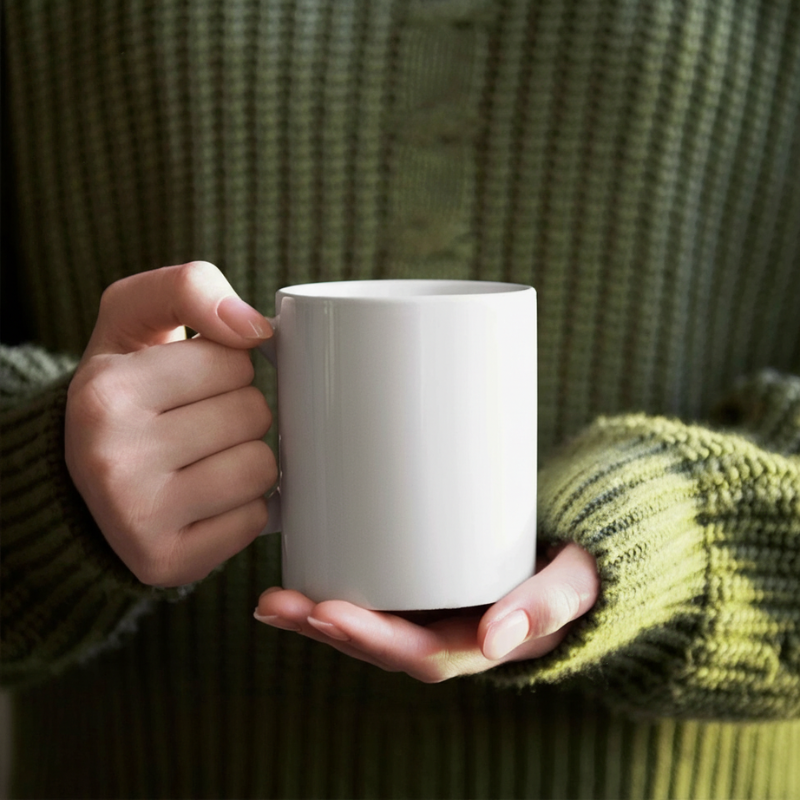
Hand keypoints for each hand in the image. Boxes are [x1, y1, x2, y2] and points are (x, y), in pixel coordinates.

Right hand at [65, 261, 277, 586]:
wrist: (82, 482)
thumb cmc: (127, 391)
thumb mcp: (134, 319)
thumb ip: (189, 288)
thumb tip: (256, 328)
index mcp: (104, 392)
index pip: (233, 359)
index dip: (227, 366)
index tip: (193, 383)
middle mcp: (111, 458)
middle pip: (253, 413)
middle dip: (241, 412)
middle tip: (199, 423)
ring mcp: (137, 519)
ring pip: (262, 467)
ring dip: (249, 459)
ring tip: (205, 460)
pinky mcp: (167, 563)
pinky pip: (257, 521)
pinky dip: (245, 508)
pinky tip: (207, 500)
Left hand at [254, 542, 598, 681]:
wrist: (576, 556)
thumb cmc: (578, 571)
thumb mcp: (575, 585)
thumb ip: (548, 605)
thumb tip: (498, 638)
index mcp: (480, 643)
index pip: (419, 655)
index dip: (372, 640)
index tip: (329, 614)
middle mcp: (448, 634)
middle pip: (379, 644)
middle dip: (327, 628)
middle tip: (278, 603)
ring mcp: (432, 612)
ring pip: (369, 625)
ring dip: (318, 614)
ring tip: (271, 598)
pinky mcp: (422, 584)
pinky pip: (375, 597)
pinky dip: (336, 590)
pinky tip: (301, 572)